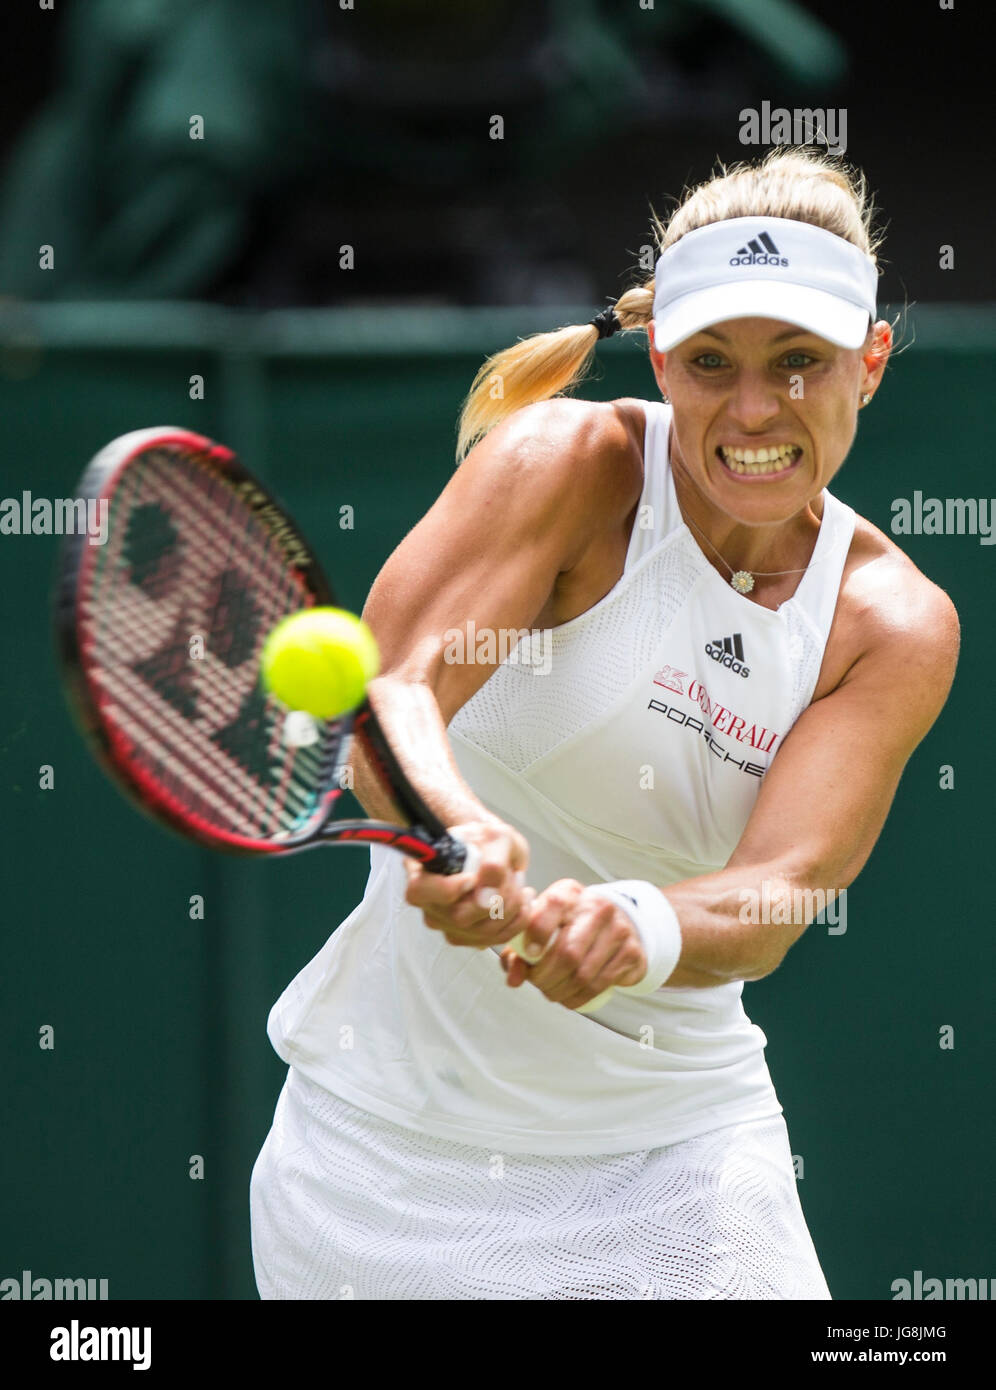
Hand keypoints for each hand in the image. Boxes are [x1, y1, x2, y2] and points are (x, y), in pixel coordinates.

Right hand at [404, 819, 531, 948]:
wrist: (491, 853)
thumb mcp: (495, 838)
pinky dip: (516, 921)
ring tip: (520, 886)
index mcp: (422, 873)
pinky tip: (522, 903)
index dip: (448, 889)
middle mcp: (428, 904)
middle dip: (497, 897)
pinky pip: (494, 939)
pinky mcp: (466, 937)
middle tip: (513, 875)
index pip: (420, 891)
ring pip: (481, 931)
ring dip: (511, 908)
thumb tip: (488, 894)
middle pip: (460, 916)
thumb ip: (493, 863)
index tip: (471, 878)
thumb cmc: (487, 843)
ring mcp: (446, 925)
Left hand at [499, 879, 647, 1010]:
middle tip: (537, 984)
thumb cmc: (569, 926)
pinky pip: (599, 984)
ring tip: (551, 992)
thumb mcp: (542, 927)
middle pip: (567, 951)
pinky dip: (578, 998)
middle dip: (545, 977)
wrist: (615, 924)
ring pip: (582, 973)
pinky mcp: (631, 952)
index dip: (536, 935)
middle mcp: (596, 907)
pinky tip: (568, 998)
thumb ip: (519, 951)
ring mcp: (618, 929)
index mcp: (568, 893)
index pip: (552, 907)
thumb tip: (514, 978)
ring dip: (560, 991)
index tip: (528, 957)